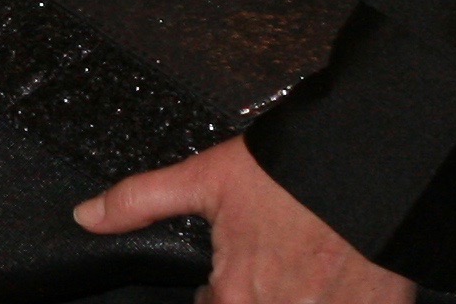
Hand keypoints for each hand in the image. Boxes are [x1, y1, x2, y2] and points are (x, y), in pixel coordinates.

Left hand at [76, 136, 413, 303]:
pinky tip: (336, 279)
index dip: (216, 293)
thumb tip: (85, 216)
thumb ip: (139, 201)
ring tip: (301, 268)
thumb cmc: (286, 172)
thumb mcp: (203, 177)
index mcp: (238, 295)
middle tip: (272, 260)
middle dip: (256, 292)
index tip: (227, 275)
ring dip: (293, 295)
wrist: (370, 164)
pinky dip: (336, 298)